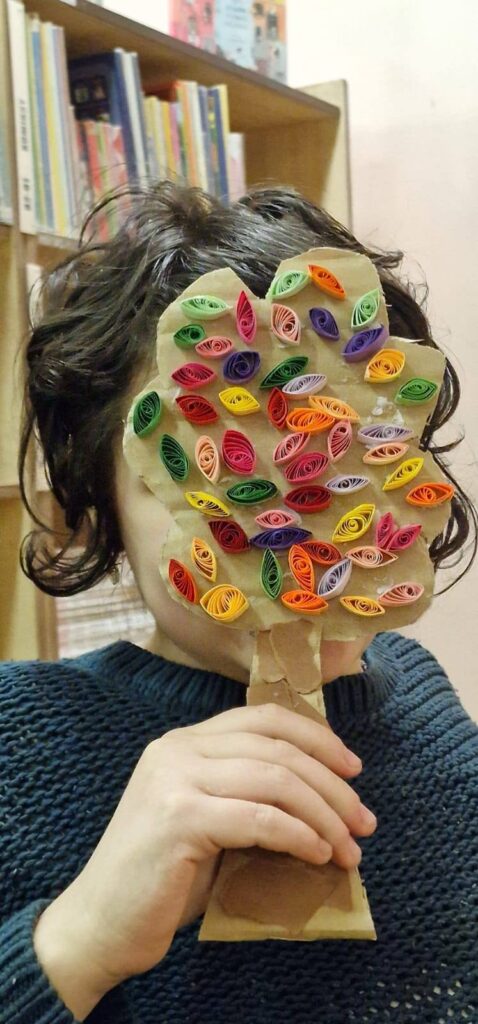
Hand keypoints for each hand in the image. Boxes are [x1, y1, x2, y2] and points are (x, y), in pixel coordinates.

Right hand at [35, 704, 375, 1005]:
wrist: (100, 924)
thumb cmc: (162, 880)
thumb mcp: (211, 823)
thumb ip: (250, 798)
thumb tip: (325, 801)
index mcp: (185, 742)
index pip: (264, 717)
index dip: (317, 737)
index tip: (353, 768)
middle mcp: (177, 748)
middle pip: (277, 747)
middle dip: (332, 783)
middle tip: (365, 821)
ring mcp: (175, 779)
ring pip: (275, 779)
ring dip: (325, 815)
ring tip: (350, 848)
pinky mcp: (178, 818)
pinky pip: (260, 819)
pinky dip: (299, 835)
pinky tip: (318, 855)